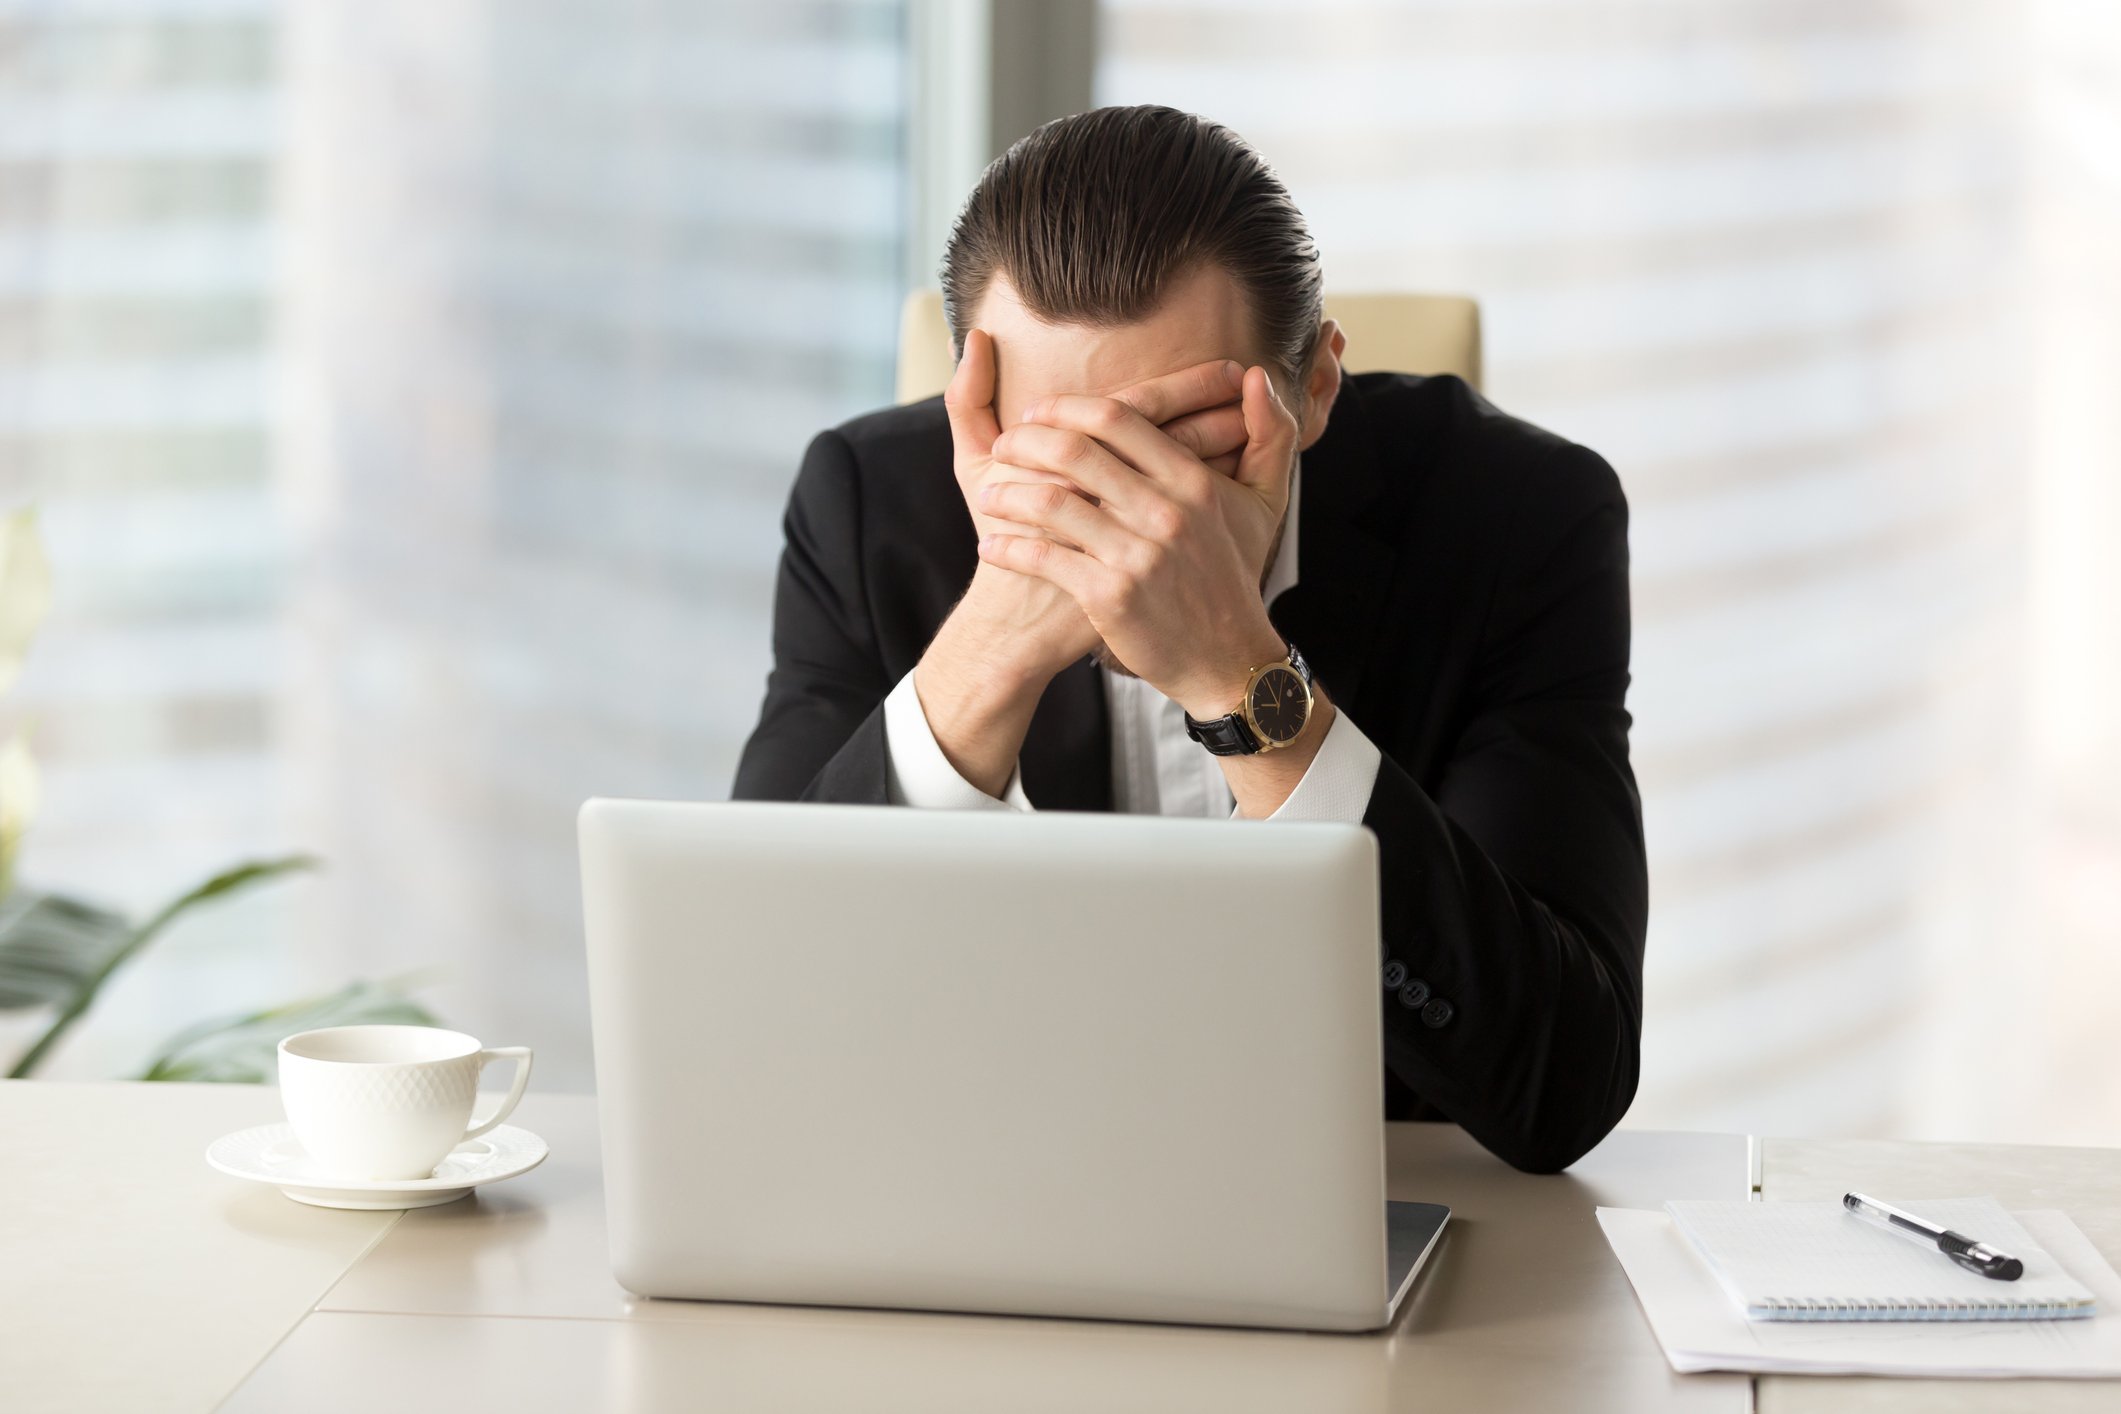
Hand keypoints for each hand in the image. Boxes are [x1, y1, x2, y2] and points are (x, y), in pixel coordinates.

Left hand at [915, 337, 1253, 797]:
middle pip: (1074, 451)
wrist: (1228, 660)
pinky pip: (1044, 558)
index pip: (1118, 419)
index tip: (1037, 412)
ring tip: (988, 496)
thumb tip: (1256, 375)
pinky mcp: (1110, 597)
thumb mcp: (1265, 502)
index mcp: (1193, 482)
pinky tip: (991, 547)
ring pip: (1051, 502)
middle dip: (1024, 442)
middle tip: (1002, 447)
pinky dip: (1009, 548)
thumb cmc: (1235, 575)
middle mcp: (1165, 513)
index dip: (1066, 408)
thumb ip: (1269, 433)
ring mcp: (1136, 556)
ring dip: (1007, 494)